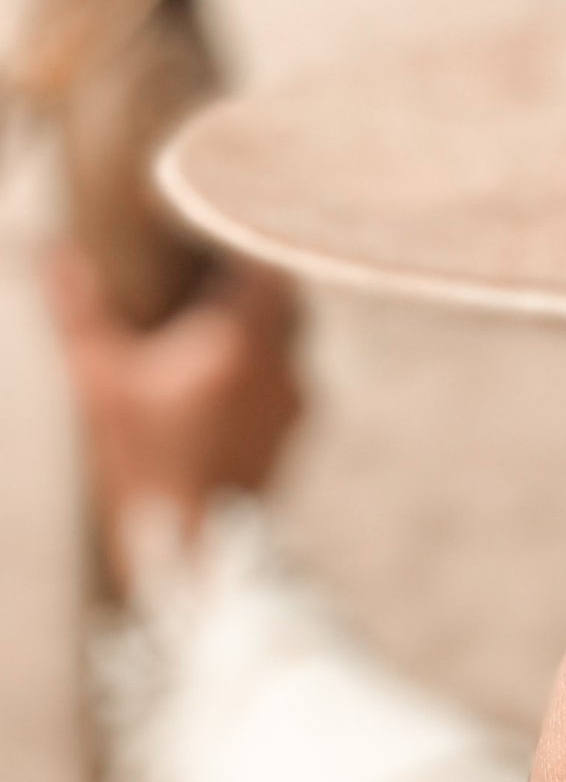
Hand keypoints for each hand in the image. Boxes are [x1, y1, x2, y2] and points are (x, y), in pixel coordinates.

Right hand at [45, 242, 301, 590]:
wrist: (195, 545)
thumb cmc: (144, 462)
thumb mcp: (101, 385)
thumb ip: (81, 313)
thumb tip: (51, 251)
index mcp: (242, 338)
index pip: (261, 262)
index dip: (234, 241)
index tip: (201, 237)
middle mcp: (283, 359)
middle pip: (284, 291)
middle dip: (248, 277)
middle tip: (205, 271)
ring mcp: (297, 393)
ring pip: (292, 329)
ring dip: (258, 316)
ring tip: (210, 317)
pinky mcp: (298, 423)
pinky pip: (290, 368)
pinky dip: (264, 355)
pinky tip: (223, 371)